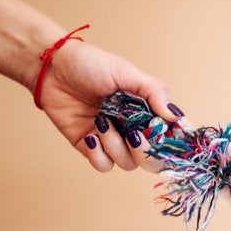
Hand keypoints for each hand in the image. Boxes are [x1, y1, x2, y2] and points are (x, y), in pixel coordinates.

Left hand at [34, 40, 183, 171]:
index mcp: (148, 112)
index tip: (169, 138)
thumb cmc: (92, 65)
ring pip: (128, 163)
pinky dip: (99, 154)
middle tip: (134, 135)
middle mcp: (133, 128)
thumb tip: (178, 117)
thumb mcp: (128, 73)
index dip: (173, 143)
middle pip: (152, 159)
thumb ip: (155, 94)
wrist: (53, 67)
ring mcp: (112, 140)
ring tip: (102, 122)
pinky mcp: (90, 147)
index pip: (170, 136)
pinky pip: (103, 165)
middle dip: (146, 153)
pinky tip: (91, 134)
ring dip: (116, 146)